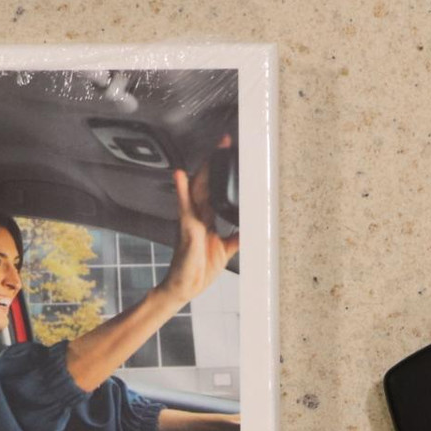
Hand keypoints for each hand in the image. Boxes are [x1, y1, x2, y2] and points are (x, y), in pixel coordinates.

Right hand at [156, 135, 239, 307]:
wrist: (184, 287)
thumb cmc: (199, 269)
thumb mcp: (225, 250)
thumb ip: (236, 237)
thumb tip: (250, 228)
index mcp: (206, 220)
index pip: (216, 190)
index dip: (222, 174)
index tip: (231, 156)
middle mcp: (197, 216)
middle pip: (207, 183)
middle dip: (215, 164)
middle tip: (225, 143)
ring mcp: (190, 221)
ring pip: (197, 190)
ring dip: (204, 170)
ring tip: (211, 152)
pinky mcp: (186, 229)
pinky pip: (184, 207)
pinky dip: (182, 191)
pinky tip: (181, 176)